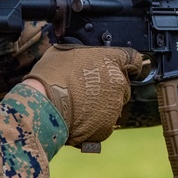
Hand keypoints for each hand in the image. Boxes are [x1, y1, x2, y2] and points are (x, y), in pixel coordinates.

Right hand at [24, 45, 145, 146]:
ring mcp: (115, 106)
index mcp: (112, 60)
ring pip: (113, 105)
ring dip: (101, 105)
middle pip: (122, 85)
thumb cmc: (51, 75)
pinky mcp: (107, 126)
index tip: (124, 68)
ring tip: (78, 105)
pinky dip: (94, 123)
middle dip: (109, 87)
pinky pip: (104, 123)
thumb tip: (83, 56)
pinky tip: (78, 119)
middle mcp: (119, 82)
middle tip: (87, 89)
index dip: (128, 64)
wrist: (44, 105)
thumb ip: (84, 54)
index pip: (133, 59)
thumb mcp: (66, 51)